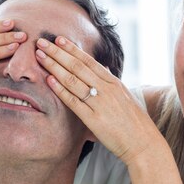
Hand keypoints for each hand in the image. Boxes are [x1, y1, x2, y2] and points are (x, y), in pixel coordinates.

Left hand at [35, 36, 165, 165]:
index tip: (59, 39)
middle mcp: (107, 89)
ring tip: (40, 57)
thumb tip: (104, 68)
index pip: (89, 61)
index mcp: (114, 83)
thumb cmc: (134, 123)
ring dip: (54, 66)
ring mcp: (100, 103)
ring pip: (73, 80)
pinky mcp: (94, 119)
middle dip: (58, 53)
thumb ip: (112, 82)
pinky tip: (49, 80)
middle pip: (78, 66)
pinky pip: (74, 101)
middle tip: (41, 42)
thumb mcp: (126, 96)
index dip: (72, 49)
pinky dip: (61, 90)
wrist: (144, 143)